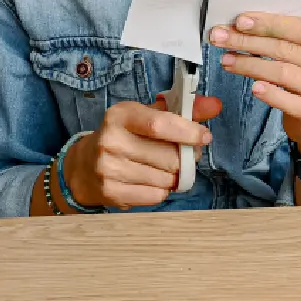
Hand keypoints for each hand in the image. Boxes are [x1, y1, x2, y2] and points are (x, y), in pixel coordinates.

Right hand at [64, 94, 220, 208]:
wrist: (84, 166)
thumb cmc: (126, 136)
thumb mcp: (150, 116)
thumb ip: (185, 110)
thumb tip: (215, 105)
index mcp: (120, 115)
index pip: (160, 124)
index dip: (188, 132)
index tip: (204, 137)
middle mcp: (111, 141)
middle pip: (170, 157)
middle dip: (185, 158)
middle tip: (181, 155)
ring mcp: (108, 168)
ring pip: (167, 178)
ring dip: (174, 175)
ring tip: (161, 168)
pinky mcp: (111, 192)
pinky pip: (156, 195)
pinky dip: (161, 190)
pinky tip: (150, 180)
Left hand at [211, 13, 300, 159]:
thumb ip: (286, 38)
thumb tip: (243, 25)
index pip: (300, 28)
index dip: (268, 24)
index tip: (239, 21)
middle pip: (287, 49)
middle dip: (249, 42)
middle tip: (221, 38)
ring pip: (284, 73)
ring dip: (250, 65)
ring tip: (227, 60)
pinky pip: (292, 102)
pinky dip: (271, 94)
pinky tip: (254, 88)